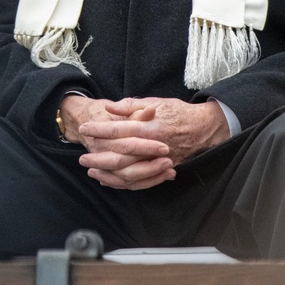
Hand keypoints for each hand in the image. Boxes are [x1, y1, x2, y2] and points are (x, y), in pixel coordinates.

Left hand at [73, 95, 230, 190]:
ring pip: (129, 173)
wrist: (202, 127)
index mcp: (149, 127)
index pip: (119, 129)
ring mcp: (158, 161)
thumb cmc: (177, 112)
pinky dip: (123, 183)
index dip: (100, 129)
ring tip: (91, 171)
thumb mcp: (155, 101)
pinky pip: (140, 182)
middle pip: (121, 156)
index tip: (85, 129)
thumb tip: (109, 108)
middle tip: (82, 157)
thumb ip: (131, 106)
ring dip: (108, 173)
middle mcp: (152, 146)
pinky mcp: (162, 169)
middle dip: (99, 157)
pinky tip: (109, 180)